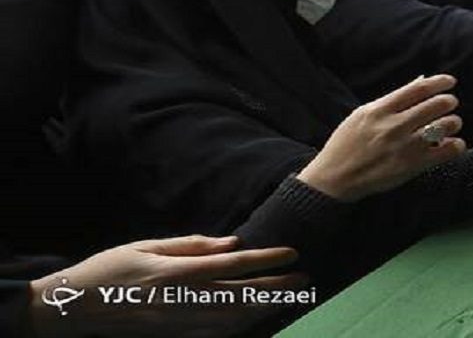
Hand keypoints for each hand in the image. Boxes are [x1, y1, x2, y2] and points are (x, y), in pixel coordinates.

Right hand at [27, 235, 303, 337]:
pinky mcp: (173, 337)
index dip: (266, 260)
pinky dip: (240, 326)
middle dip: (276, 288)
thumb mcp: (146, 246)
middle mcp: (181, 302)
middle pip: (242, 297)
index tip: (292, 253)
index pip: (233, 266)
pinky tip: (255, 317)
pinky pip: (215, 335)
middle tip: (304, 279)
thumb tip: (233, 243)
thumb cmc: (107, 269)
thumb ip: (193, 245)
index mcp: (175, 273)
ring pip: (234, 321)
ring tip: (288, 297)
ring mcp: (178, 324)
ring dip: (265, 309)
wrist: (70, 310)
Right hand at [297, 75, 464, 201]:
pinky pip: (446, 152)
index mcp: (380, 110)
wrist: (334, 178)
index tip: (450, 81)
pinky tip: (453, 144)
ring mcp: (405, 146)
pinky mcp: (412, 166)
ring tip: (452, 123)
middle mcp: (394, 126)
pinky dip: (455, 146)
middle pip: (436, 105)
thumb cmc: (347, 143)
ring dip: (453, 122)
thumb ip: (393, 98)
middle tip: (450, 103)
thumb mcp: (363, 114)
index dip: (439, 82)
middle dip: (448, 101)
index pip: (419, 89)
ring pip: (444, 126)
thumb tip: (421, 80)